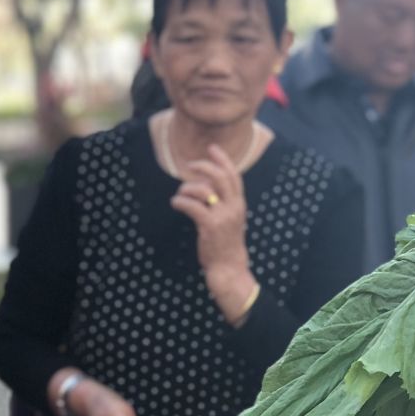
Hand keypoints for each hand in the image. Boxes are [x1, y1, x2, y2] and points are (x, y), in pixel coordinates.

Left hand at [170, 144, 251, 277]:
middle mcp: (234, 207)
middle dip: (204, 166)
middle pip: (220, 177)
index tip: (212, 148)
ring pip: (203, 190)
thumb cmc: (226, 244)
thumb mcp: (230, 220)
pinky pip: (191, 206)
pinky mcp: (210, 226)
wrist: (229, 267)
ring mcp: (223, 216)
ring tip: (180, 195)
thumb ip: (222, 202)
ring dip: (186, 189)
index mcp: (239, 204)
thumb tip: (204, 185)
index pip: (234, 175)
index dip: (223, 159)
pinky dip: (180, 202)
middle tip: (190, 165)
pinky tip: (175, 204)